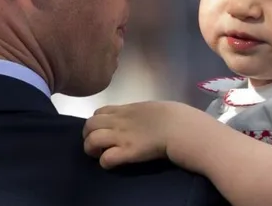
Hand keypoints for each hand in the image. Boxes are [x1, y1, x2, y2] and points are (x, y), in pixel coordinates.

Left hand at [82, 101, 211, 168]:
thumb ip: (144, 113)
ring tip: (100, 154)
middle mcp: (120, 121)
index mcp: (128, 109)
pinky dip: (105, 162)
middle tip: (98, 144)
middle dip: (88, 135)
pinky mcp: (128, 152)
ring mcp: (122, 136)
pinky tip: (113, 162)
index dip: (97, 122)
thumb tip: (146, 117)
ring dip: (91, 149)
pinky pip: (106, 158)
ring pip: (91, 140)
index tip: (104, 130)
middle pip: (89, 124)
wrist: (183, 128)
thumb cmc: (177, 116)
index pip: (100, 111)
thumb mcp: (156, 107)